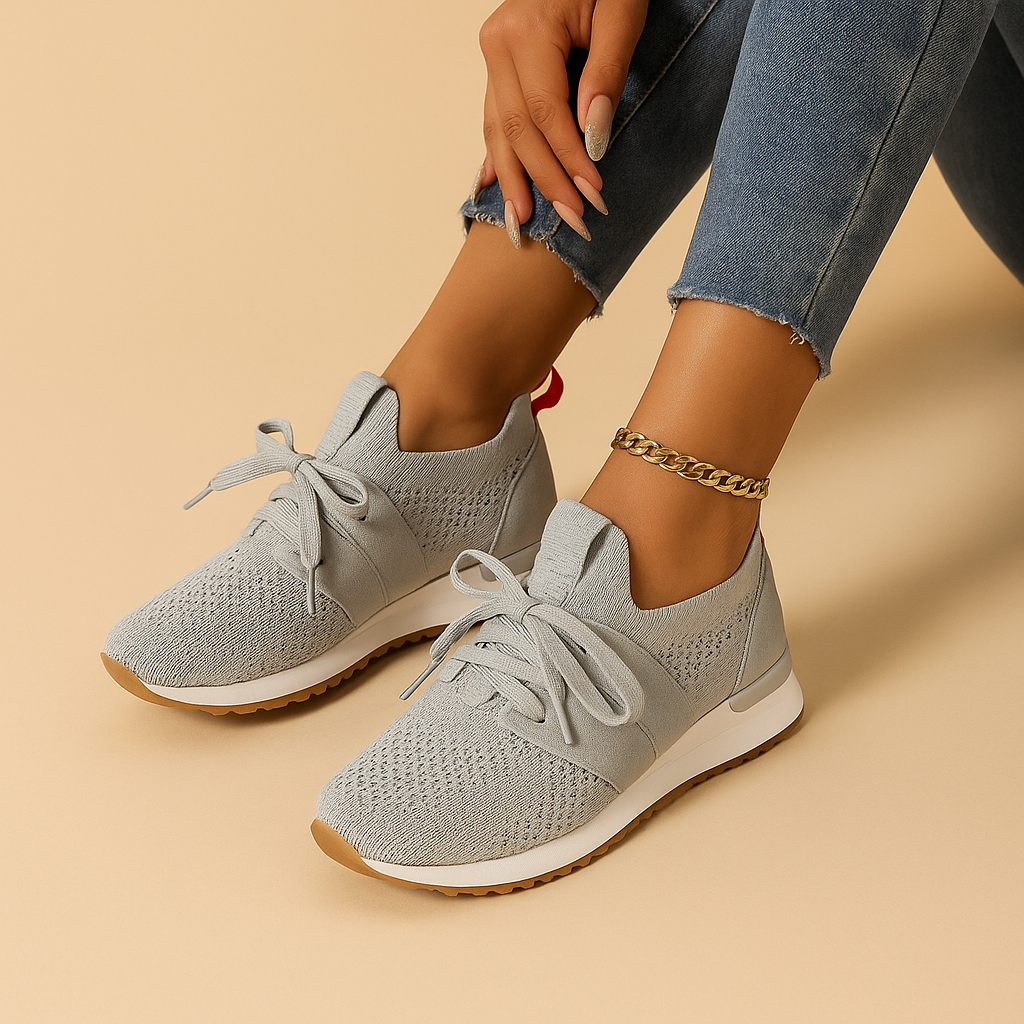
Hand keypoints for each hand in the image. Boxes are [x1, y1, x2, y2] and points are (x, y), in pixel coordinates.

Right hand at [475, 0, 647, 244]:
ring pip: (499, 131)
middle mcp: (499, 44)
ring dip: (514, 180)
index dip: (568, 160)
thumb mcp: (623, 13)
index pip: (546, 113)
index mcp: (526, 30)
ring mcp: (493, 56)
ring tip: (522, 223)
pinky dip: (497, 155)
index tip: (593, 196)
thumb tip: (593, 136)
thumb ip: (607, 72)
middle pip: (519, 130)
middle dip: (545, 180)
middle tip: (571, 220)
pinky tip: (493, 186)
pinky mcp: (497, 65)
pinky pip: (493, 118)